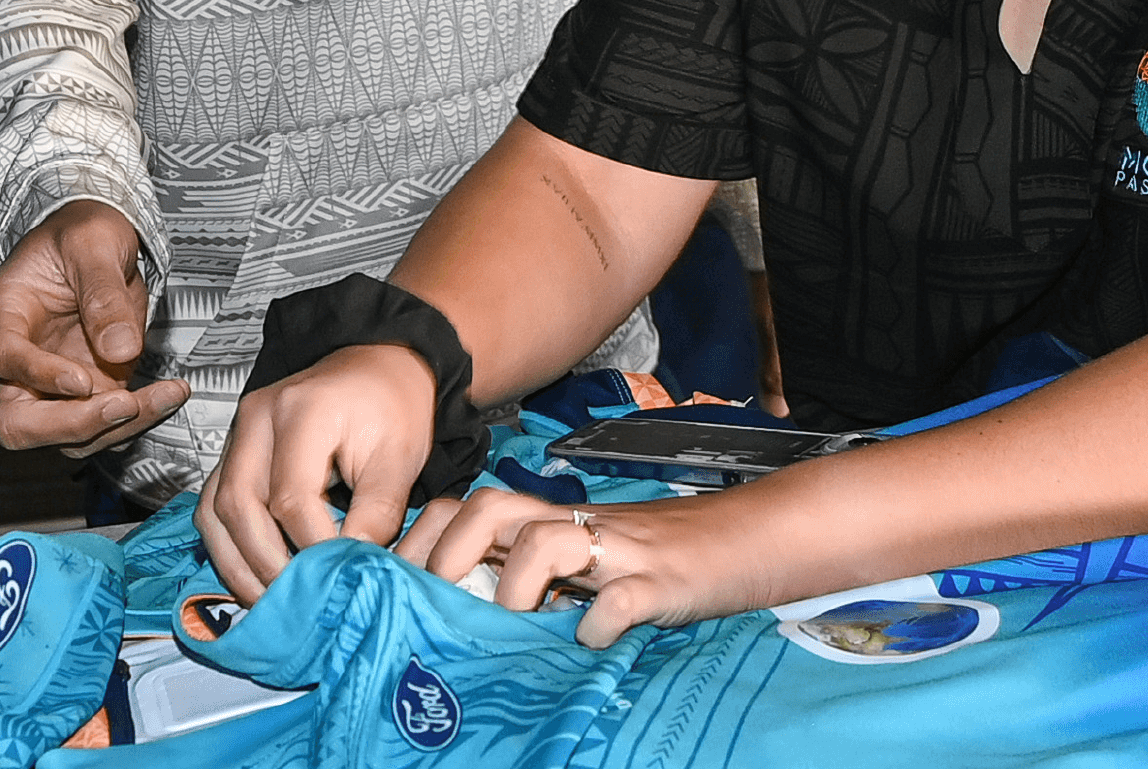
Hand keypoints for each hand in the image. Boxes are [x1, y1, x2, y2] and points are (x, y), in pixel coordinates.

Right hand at [0, 199, 187, 459]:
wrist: (100, 238)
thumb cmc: (84, 230)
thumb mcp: (94, 243)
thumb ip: (104, 294)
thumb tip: (121, 349)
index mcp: (4, 313)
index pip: (3, 358)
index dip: (37, 375)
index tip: (83, 381)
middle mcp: (20, 358)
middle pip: (18, 421)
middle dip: (72, 425)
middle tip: (126, 405)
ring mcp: (51, 381)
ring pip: (65, 435)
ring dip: (116, 427)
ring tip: (167, 395)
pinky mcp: (88, 390)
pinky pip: (104, 423)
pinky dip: (137, 418)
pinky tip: (170, 394)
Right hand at [197, 342, 433, 602]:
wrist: (379, 371)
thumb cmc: (392, 408)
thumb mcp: (400, 456)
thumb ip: (378, 512)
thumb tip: (348, 565)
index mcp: (301, 410)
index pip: (291, 497)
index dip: (311, 546)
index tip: (336, 578)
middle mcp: (256, 419)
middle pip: (239, 505)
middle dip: (264, 564)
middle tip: (294, 604)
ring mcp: (237, 436)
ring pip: (214, 511)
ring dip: (237, 563)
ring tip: (268, 602)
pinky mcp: (233, 455)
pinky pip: (213, 507)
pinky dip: (229, 547)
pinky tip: (255, 576)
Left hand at [392, 487, 780, 648]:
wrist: (745, 540)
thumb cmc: (660, 560)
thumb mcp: (589, 563)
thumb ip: (534, 577)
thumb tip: (462, 618)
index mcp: (552, 524)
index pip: (470, 508)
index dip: (427, 538)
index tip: (402, 587)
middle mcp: (576, 527)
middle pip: (493, 508)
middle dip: (452, 555)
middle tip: (441, 605)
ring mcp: (617, 552)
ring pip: (548, 538)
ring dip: (518, 586)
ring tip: (515, 626)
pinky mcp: (660, 583)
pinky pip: (622, 597)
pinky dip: (600, 622)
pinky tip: (590, 640)